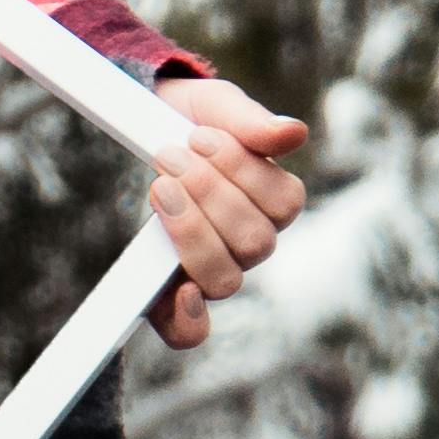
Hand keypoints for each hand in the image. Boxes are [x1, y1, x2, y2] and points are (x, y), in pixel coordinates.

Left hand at [147, 75, 305, 349]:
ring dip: (193, 233)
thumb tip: (292, 133)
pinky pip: (189, 331)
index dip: (244, 172)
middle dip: (209, 194)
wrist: (146, 129)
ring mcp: (212, 270)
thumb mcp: (218, 107)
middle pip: (255, 243)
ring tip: (161, 185)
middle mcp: (250, 244)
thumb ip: (250, 121)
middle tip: (170, 155)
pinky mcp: (170, 291)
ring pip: (226, 278)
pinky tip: (180, 291)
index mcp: (273, 204)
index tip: (201, 136)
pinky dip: (187, 319)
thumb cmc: (193, 121)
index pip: (283, 206)